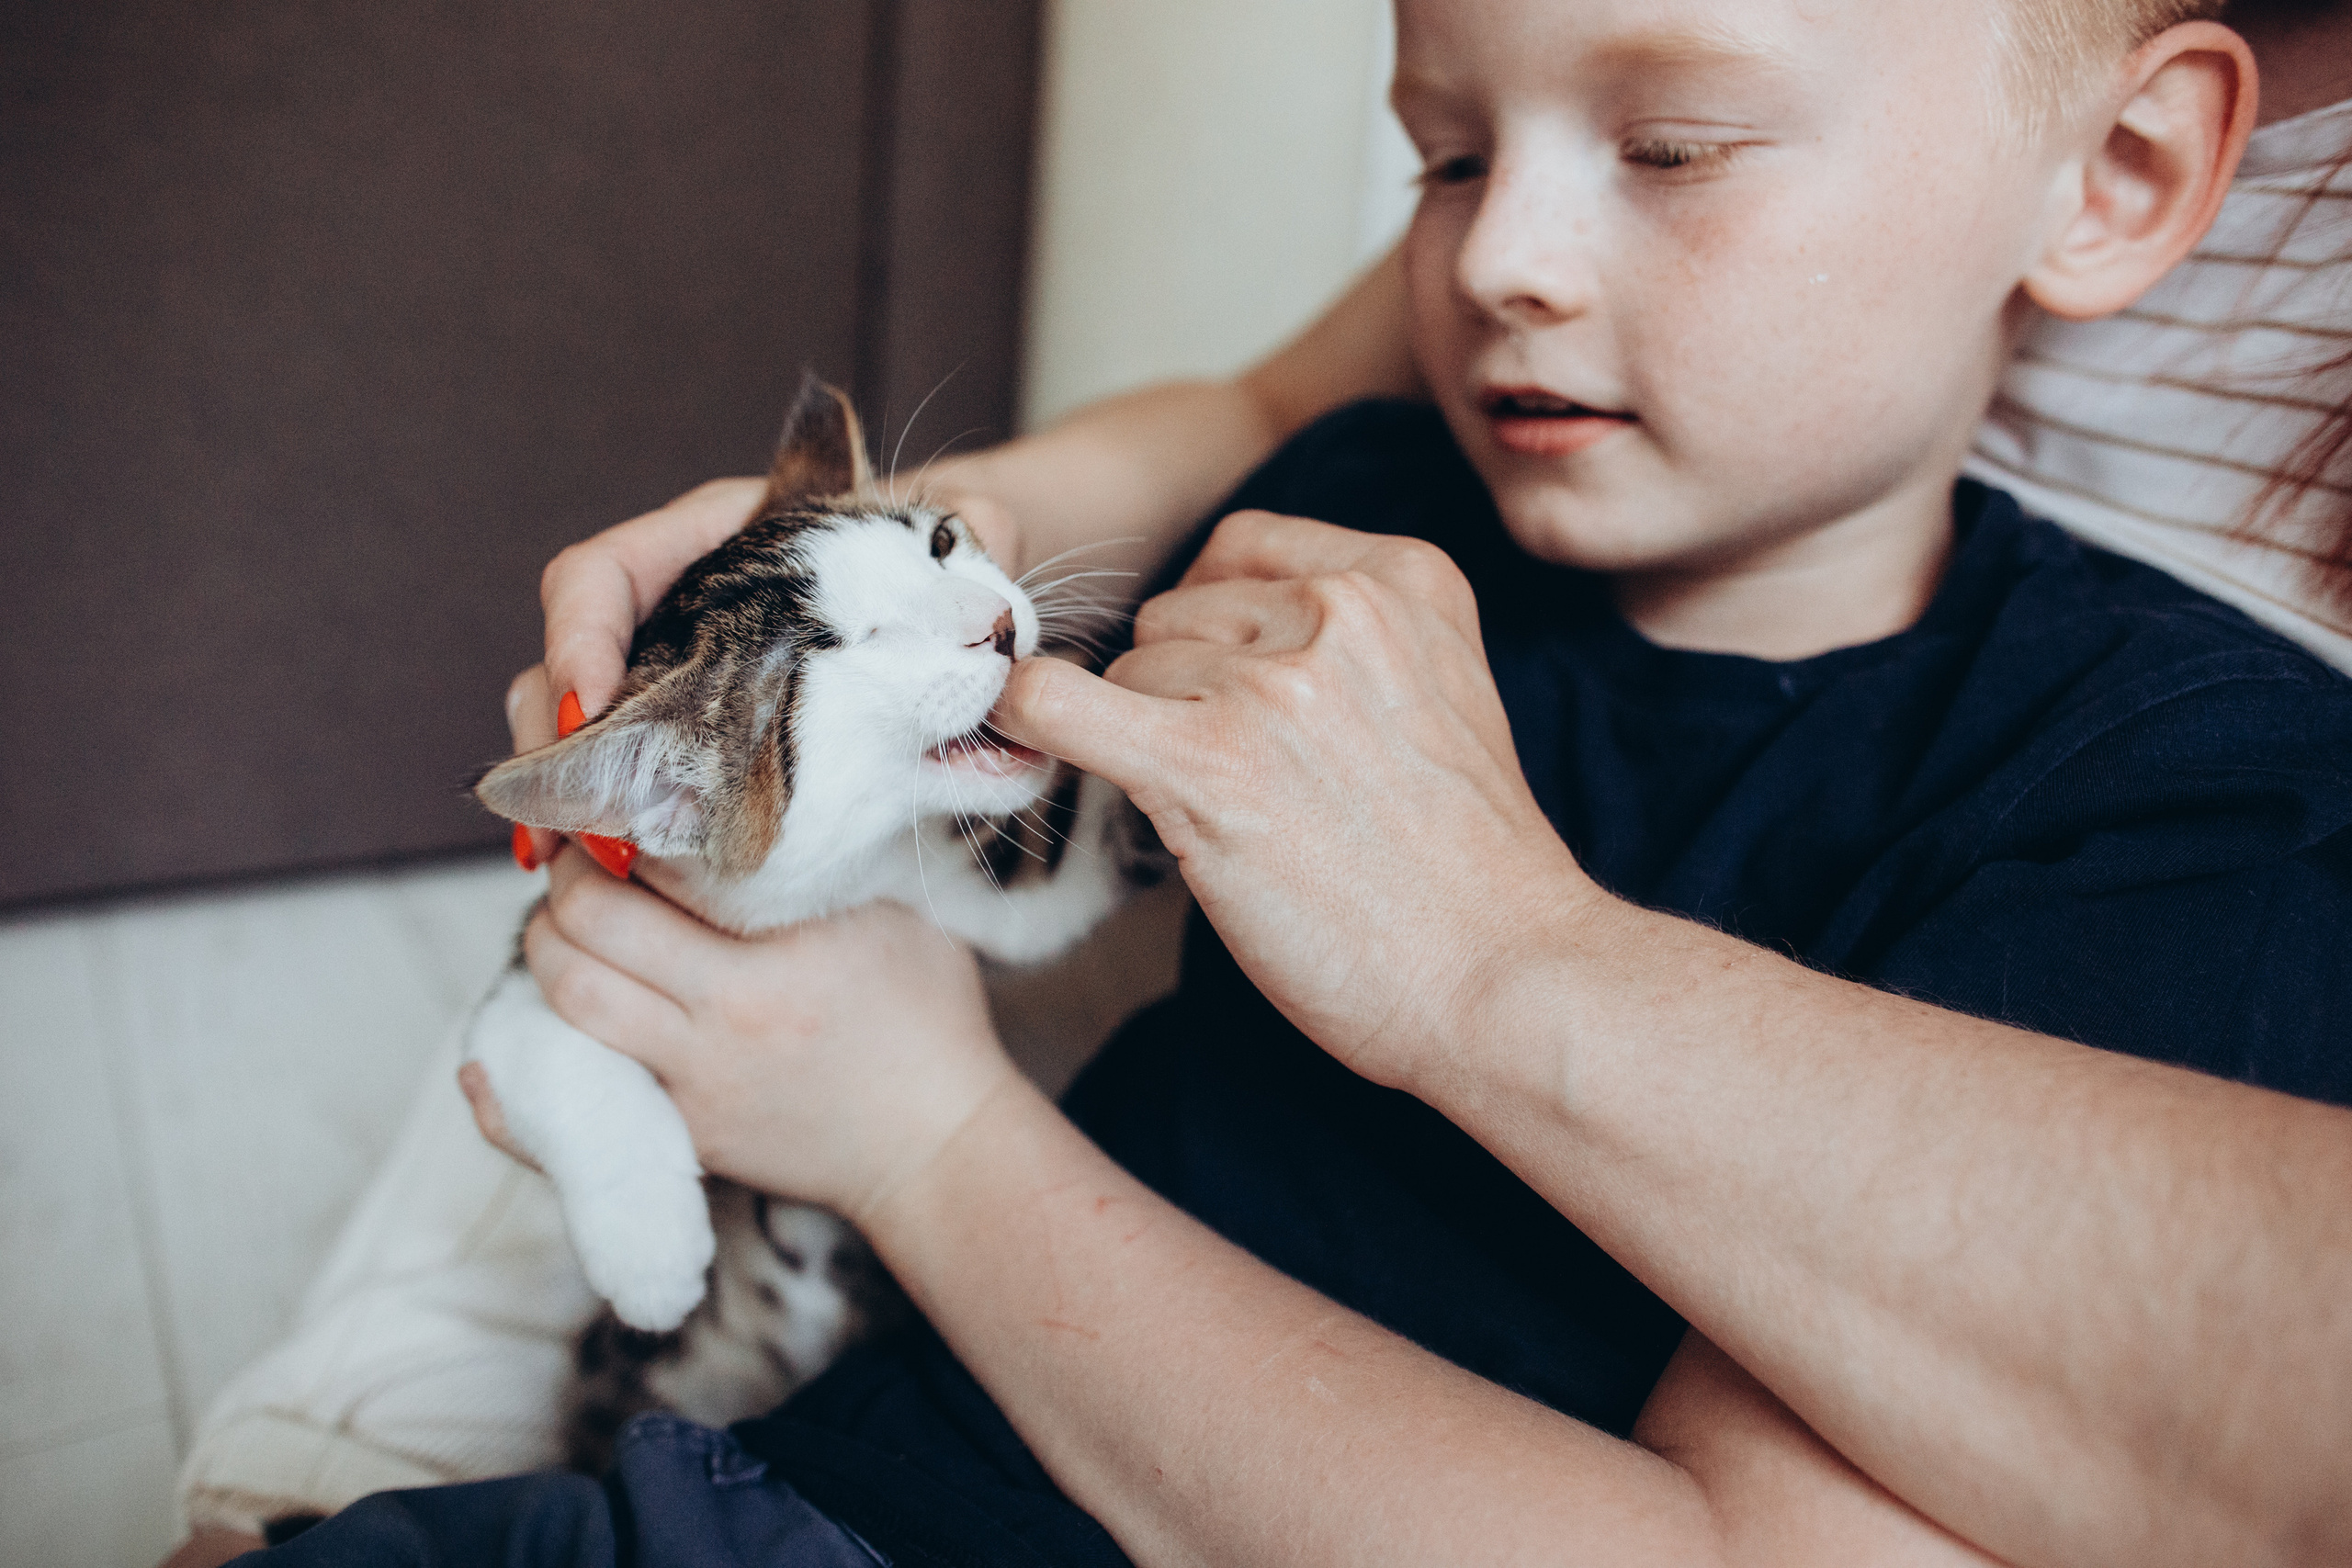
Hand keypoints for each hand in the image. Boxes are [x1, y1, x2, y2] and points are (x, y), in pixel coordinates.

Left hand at [474, 845, 1022, 1220]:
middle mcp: (704, 1040)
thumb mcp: (888, 915)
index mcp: (753, 979)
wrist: (938, 1146)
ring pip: (561, 1021)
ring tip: (569, 929)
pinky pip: (566, 1119)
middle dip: (558, 899)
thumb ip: (815, 862)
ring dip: (546, 962)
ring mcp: (685, 1097)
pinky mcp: (680, 1138)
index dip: (594, 847)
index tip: (605, 815)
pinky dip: (512, 1091)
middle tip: (578, 865)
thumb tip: (748, 796)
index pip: (621, 900)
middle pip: (572, 958)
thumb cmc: (928, 1022)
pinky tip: (491, 1057)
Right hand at [504, 481, 1024, 863]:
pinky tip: (604, 865)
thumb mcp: (963, 542)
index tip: (593, 704)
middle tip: (575, 816)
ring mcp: (678, 672)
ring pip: (584, 725)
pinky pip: (627, 774)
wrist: (964, 598)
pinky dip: (606, 817)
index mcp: (717, 538)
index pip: (603, 573)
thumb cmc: (947, 557)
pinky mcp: (700, 738)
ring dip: (568, 791)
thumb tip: (991, 623)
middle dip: (556, 738)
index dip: (579, 636)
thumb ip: (974, 555)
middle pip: (568, 661)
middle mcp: (677, 603)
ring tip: (580, 854)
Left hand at [995, 511, 1601, 1087]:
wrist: (1503, 978)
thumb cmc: (1468, 871)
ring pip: (1129, 670)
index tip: (1230, 690)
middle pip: (1177, 611)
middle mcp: (1338, 610)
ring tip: (1234, 823)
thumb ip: (1350, 643)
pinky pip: (1059, 704)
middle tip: (1247, 784)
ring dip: (1150, 741)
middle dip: (1185, 690)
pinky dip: (1027, 717)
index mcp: (1405, 578)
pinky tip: (1023, 736)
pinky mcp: (1205, 764)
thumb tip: (1211, 639)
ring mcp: (1270, 684)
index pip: (1245, 547)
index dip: (1217, 623)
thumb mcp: (1444, 699)